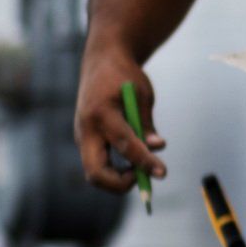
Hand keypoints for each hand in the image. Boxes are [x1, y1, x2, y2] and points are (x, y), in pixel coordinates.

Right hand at [75, 42, 166, 192]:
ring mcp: (83, 137)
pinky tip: (134, 162)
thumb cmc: (125, 76)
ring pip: (94, 172)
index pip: (124, 145)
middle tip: (145, 177)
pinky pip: (98, 164)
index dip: (144, 161)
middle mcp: (87, 129)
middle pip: (96, 171)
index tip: (162, 173)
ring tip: (142, 167)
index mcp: (102, 113)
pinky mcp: (85, 141)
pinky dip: (116, 170)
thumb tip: (157, 147)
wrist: (101, 62)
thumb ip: (147, 123)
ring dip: (119, 178)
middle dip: (120, 183)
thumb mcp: (142, 94)